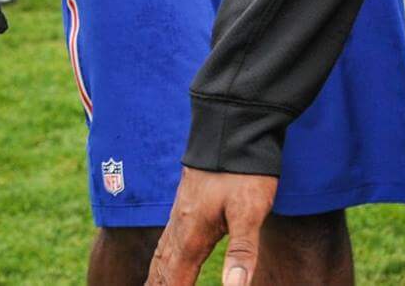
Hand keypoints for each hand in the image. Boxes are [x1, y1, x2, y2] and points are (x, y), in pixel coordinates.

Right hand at [146, 168, 276, 285]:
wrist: (231, 132)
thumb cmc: (243, 174)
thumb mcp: (249, 213)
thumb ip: (242, 251)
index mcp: (192, 235)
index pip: (175, 280)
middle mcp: (180, 228)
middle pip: (162, 270)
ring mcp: (180, 216)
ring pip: (161, 256)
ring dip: (155, 277)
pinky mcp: (185, 207)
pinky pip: (165, 243)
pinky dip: (160, 261)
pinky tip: (164, 261)